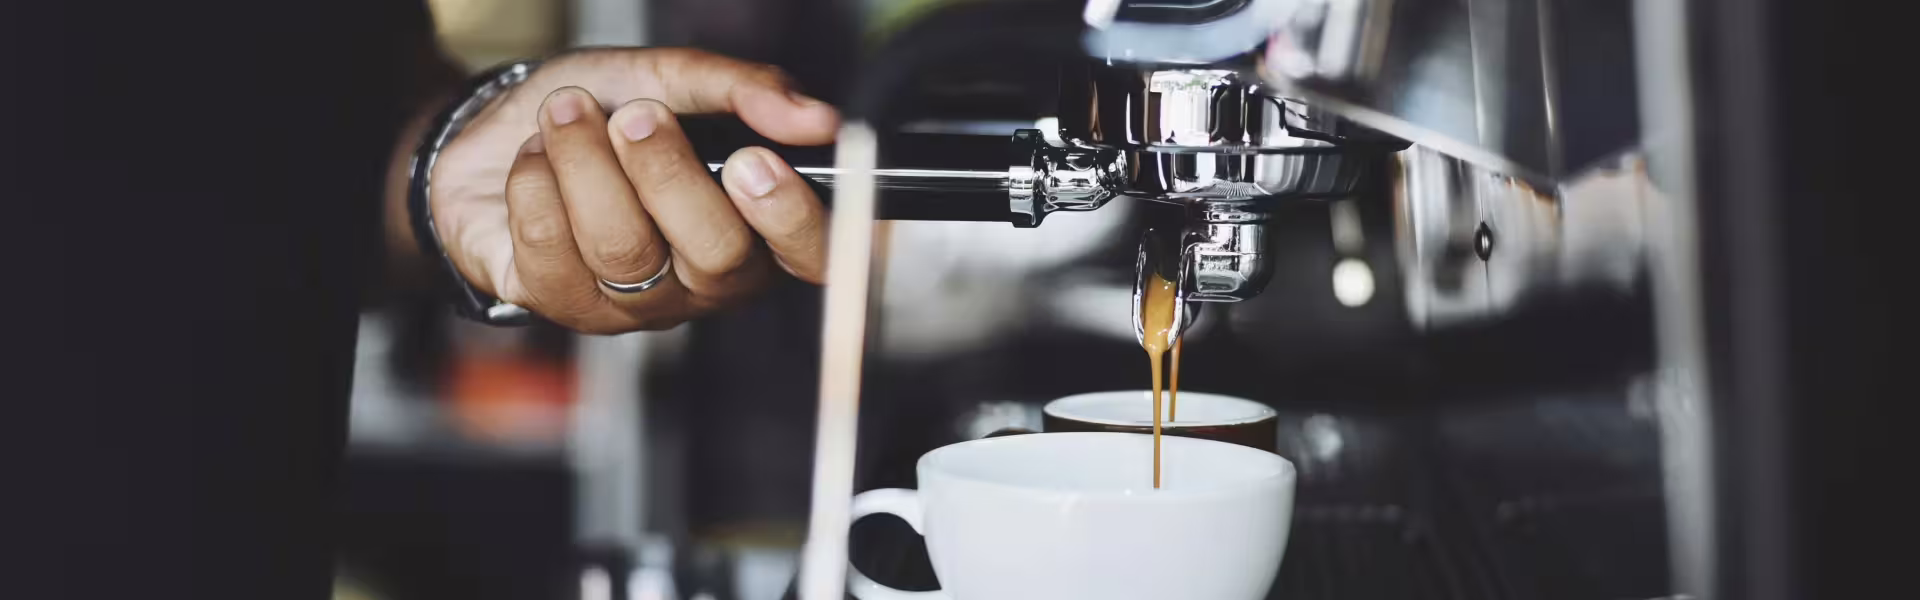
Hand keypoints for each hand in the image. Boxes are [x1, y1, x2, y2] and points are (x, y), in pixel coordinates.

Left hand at [430, 48, 836, 332]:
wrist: (493, 132)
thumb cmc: (597, 111)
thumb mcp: (668, 77)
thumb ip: (742, 90)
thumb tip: (816, 117)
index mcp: (756, 225)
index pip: (813, 256)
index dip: (792, 219)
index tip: (753, 159)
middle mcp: (706, 279)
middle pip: (718, 254)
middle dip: (668, 173)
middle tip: (636, 114)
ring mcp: (637, 303)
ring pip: (625, 249)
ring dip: (586, 162)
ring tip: (566, 113)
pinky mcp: (564, 305)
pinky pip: (552, 247)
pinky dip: (535, 181)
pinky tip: (534, 159)